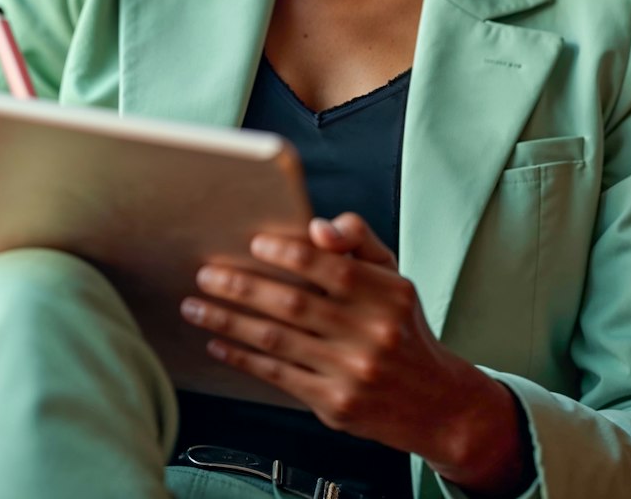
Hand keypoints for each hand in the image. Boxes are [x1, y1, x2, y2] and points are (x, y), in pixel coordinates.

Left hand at [179, 211, 501, 467]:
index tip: (252, 244)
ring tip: (195, 306)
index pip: (330, 266)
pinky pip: (277, 375)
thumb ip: (359, 240)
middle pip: (293, 303)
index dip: (287, 253)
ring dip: (228, 321)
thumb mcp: (395, 277)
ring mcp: (351, 371)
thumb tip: (318, 226)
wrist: (436, 403)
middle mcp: (370, 332)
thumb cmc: (403, 329)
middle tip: (205, 274)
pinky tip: (218, 343)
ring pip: (276, 340)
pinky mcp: (335, 404)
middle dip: (240, 286)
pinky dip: (242, 357)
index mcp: (386, 294)